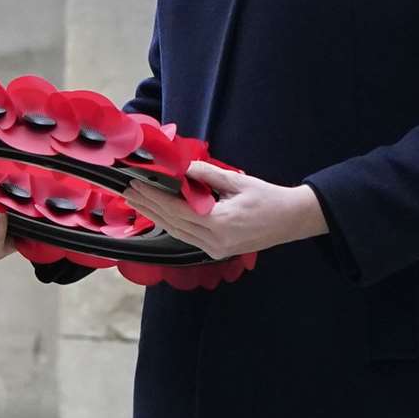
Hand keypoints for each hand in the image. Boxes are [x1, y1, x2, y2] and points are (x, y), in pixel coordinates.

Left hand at [123, 162, 328, 260]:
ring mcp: (214, 250)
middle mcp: (214, 242)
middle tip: (127, 190)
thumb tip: (182, 167)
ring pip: (177, 232)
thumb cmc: (268, 198)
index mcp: (220, 224)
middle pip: (172, 223)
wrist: (291, 220)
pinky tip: (158, 214)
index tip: (137, 182)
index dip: (154, 196)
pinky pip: (187, 237)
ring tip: (136, 201)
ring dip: (155, 216)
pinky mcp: (216, 250)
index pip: (177, 209)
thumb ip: (208, 175)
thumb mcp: (238, 181)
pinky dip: (170, 224)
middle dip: (148, 206)